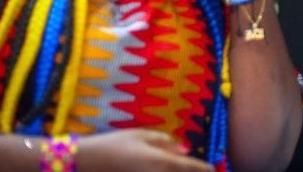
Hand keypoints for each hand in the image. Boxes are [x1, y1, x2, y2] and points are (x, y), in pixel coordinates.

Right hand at [78, 129, 213, 171]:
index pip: (191, 167)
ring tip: (187, 169)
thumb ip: (165, 141)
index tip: (215, 169)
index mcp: (162, 161)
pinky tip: (167, 170)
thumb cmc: (115, 144)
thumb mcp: (141, 135)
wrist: (87, 163)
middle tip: (208, 171)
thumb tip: (184, 148)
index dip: (205, 169)